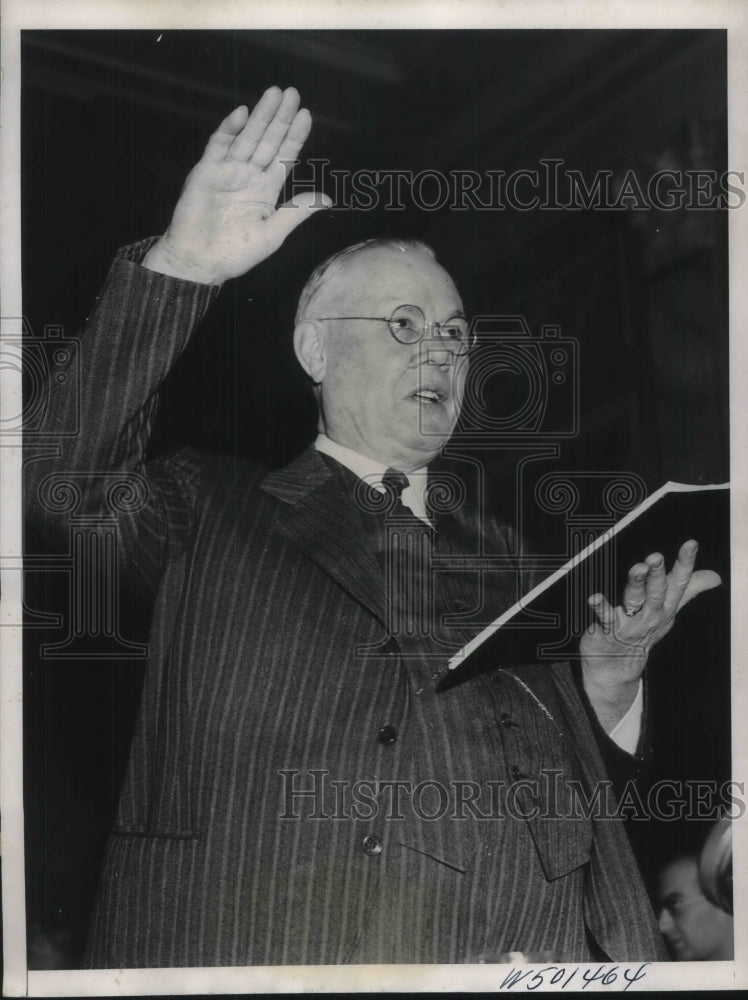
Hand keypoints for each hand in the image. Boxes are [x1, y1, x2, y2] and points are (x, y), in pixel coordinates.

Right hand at [143, 86, 330, 283]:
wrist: (200, 262)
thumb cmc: (236, 253)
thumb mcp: (273, 234)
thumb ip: (297, 212)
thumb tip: (327, 199)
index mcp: (265, 190)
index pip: (284, 157)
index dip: (294, 137)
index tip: (306, 116)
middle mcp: (248, 176)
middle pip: (268, 141)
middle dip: (280, 118)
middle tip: (293, 93)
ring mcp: (227, 171)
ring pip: (247, 137)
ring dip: (260, 116)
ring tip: (274, 94)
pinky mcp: (207, 171)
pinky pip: (219, 145)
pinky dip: (230, 129)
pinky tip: (243, 114)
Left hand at [580, 539, 720, 729]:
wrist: (617, 667)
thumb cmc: (641, 632)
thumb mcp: (668, 611)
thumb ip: (689, 590)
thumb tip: (714, 577)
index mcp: (665, 606)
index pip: (679, 582)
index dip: (685, 563)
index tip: (691, 544)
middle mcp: (650, 614)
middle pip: (657, 591)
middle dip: (658, 573)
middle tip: (656, 556)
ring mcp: (629, 623)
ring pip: (634, 600)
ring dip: (636, 583)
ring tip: (637, 568)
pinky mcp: (608, 630)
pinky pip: (605, 618)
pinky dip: (600, 607)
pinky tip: (594, 597)